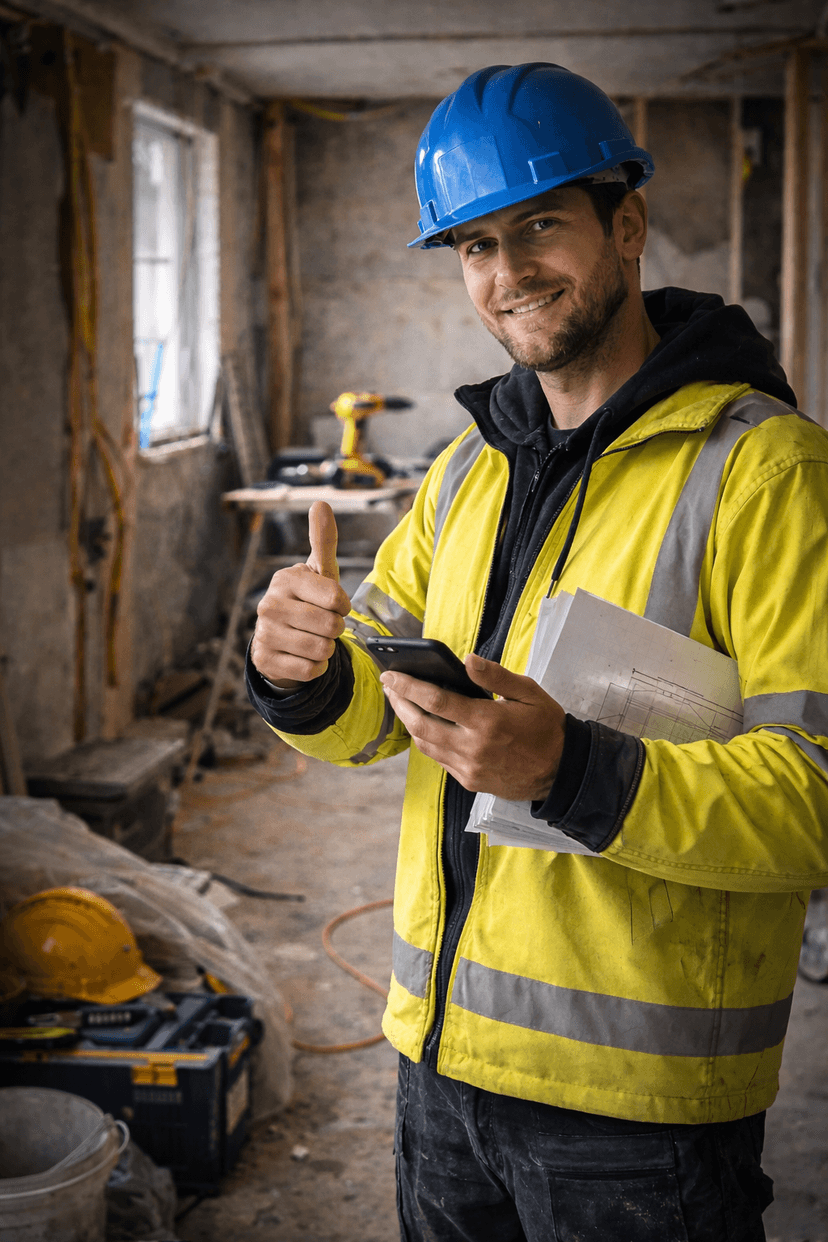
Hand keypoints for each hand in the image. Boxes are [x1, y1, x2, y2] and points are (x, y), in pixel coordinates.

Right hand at [251, 501, 351, 688]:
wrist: (279, 638)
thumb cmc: (307, 600)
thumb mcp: (318, 572)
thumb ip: (323, 540)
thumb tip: (321, 503)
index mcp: (286, 579)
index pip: (336, 599)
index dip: (344, 607)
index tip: (334, 605)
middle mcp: (269, 604)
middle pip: (331, 627)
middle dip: (336, 630)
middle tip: (323, 625)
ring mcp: (264, 633)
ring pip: (322, 650)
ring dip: (326, 649)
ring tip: (313, 639)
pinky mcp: (265, 660)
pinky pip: (311, 670)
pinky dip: (315, 667)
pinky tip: (303, 656)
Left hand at [380, 653, 565, 800]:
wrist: (562, 772)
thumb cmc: (547, 728)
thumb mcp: (529, 693)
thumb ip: (496, 676)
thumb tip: (466, 660)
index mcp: (488, 721)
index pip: (436, 700)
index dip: (408, 686)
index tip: (391, 675)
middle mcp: (473, 747)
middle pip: (420, 725)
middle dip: (399, 703)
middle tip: (389, 686)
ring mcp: (469, 768)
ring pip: (425, 744)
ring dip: (409, 722)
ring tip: (401, 702)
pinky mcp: (469, 781)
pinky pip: (438, 759)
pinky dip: (427, 740)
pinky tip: (424, 725)